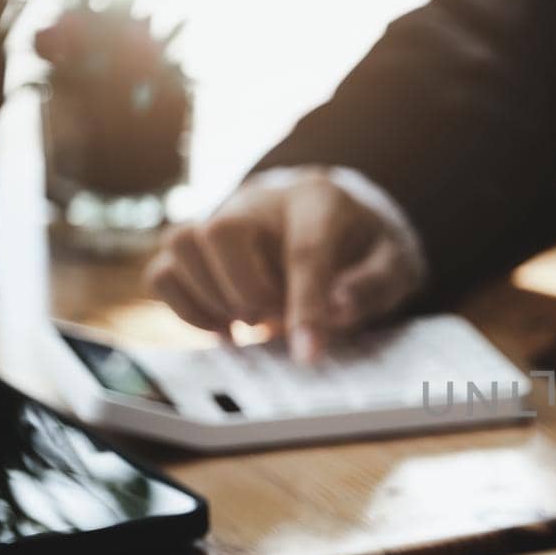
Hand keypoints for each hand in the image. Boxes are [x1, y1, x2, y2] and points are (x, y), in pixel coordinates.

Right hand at [143, 171, 420, 361]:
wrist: (331, 221)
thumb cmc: (362, 247)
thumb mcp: (393, 263)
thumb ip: (374, 284)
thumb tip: (338, 309)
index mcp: (317, 201)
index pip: (304, 250)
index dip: (305, 305)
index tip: (308, 354)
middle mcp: (259, 202)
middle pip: (222, 230)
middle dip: (246, 291)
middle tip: (273, 319)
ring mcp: (219, 219)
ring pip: (180, 244)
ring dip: (210, 298)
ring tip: (249, 324)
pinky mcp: (196, 248)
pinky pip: (162, 273)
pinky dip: (186, 309)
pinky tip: (226, 328)